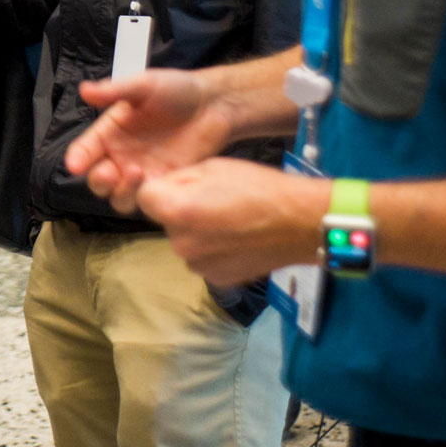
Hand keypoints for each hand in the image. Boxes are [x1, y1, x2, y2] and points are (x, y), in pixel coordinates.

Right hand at [62, 68, 233, 213]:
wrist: (213, 104)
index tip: (75, 165)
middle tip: (108, 173)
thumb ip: (114, 90)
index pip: (85, 150)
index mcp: (110, 132)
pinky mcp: (165, 184)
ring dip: (122, 192)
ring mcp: (142, 173)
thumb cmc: (176, 89)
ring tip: (137, 174)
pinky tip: (158, 184)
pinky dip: (148, 199)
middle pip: (98, 180)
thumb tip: (85, 90)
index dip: (77, 158)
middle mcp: (121, 156)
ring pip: (120, 197)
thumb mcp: (144, 84)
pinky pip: (149, 201)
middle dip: (98, 181)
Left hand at [137, 158, 327, 286]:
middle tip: (214, 201)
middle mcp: (180, 243)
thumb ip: (180, 179)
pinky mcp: (215, 279)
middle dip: (180, 209)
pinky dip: (213, 249)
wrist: (302, 223)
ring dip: (197, 231)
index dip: (160, 187)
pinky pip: (202, 258)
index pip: (143, 197)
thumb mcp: (213, 167)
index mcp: (177, 212)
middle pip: (166, 221)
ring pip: (184, 240)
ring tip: (229, 220)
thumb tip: (163, 187)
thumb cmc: (260, 188)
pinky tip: (236, 239)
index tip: (181, 185)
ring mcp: (198, 265)